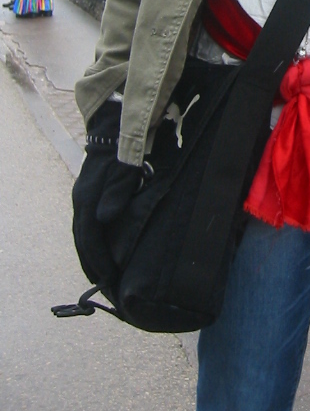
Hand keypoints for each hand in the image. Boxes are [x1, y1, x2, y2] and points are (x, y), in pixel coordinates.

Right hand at [72, 99, 142, 286]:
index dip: (100, 262)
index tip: (110, 280)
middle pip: (83, 241)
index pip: (91, 239)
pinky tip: (98, 248)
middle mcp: (81, 201)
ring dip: (89, 255)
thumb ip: (117, 193)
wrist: (113, 125)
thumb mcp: (125, 169)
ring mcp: (82, 196)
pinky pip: (85, 224)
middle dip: (93, 264)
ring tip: (100, 273)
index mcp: (88, 200)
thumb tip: (103, 220)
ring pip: (81, 233)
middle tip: (105, 285)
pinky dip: (90, 241)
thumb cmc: (124, 149)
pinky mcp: (87, 192)